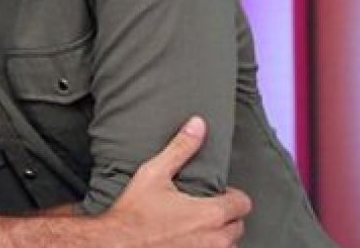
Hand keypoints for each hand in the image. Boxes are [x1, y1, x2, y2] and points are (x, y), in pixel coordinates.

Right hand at [101, 117, 251, 247]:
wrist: (116, 244)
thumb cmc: (134, 212)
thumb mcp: (154, 173)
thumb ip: (180, 148)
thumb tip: (198, 124)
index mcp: (211, 214)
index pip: (243, 204)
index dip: (231, 196)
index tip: (216, 194)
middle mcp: (216, 239)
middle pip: (238, 226)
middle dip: (225, 217)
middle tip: (203, 210)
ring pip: (228, 245)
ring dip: (218, 237)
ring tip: (197, 228)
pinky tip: (188, 242)